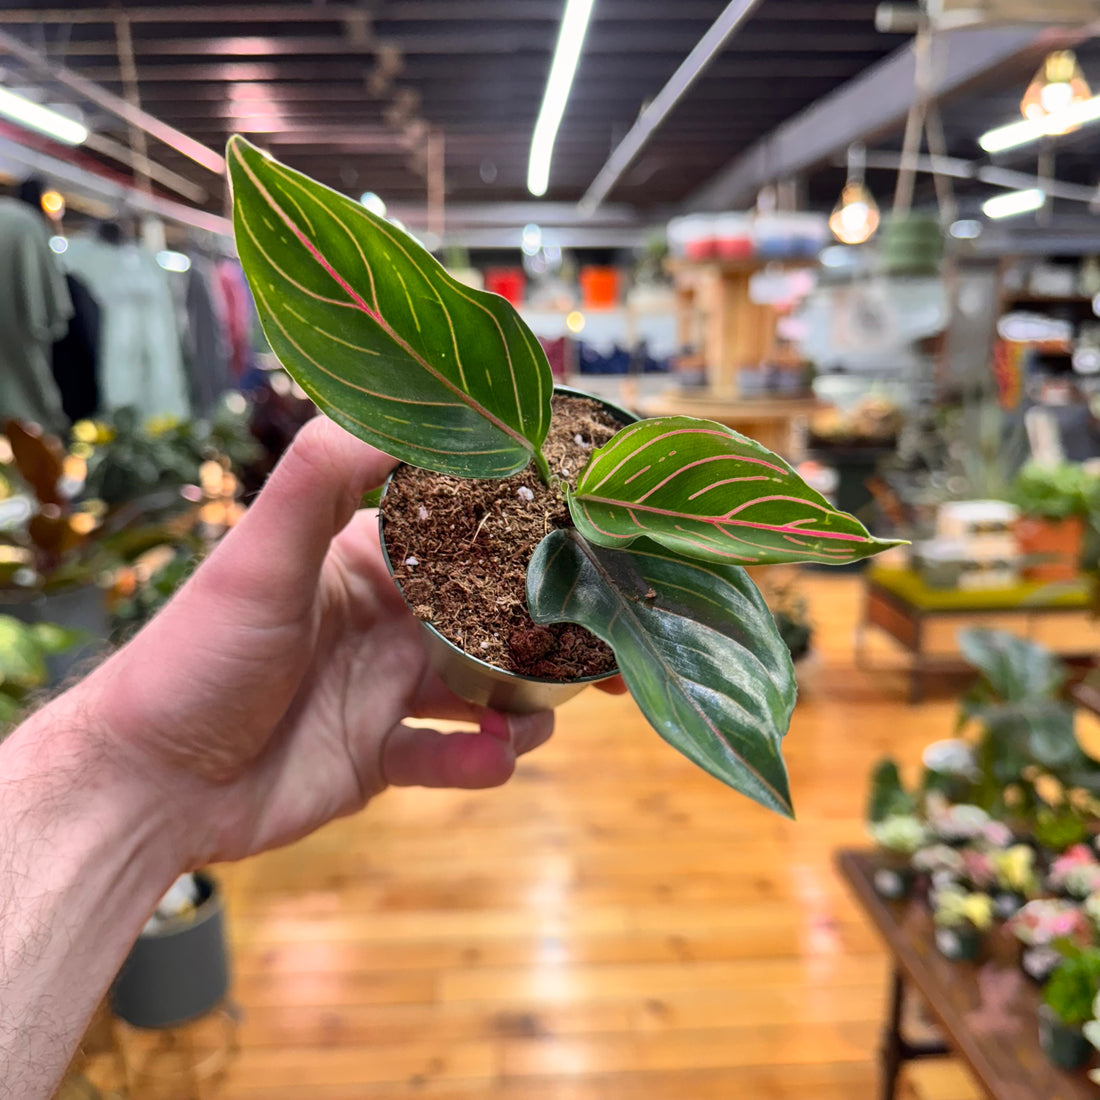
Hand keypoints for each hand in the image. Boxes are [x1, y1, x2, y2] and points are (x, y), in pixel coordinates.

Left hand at [83, 417, 554, 868]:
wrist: (144, 784)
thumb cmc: (195, 657)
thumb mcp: (261, 552)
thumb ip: (325, 471)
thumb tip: (410, 405)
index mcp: (368, 561)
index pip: (465, 534)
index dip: (525, 535)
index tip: (587, 539)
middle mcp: (387, 620)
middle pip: (493, 617)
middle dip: (552, 630)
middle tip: (608, 647)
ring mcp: (387, 689)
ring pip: (489, 689)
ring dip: (528, 701)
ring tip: (536, 714)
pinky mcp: (382, 755)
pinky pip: (453, 757)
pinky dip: (483, 761)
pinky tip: (491, 758)